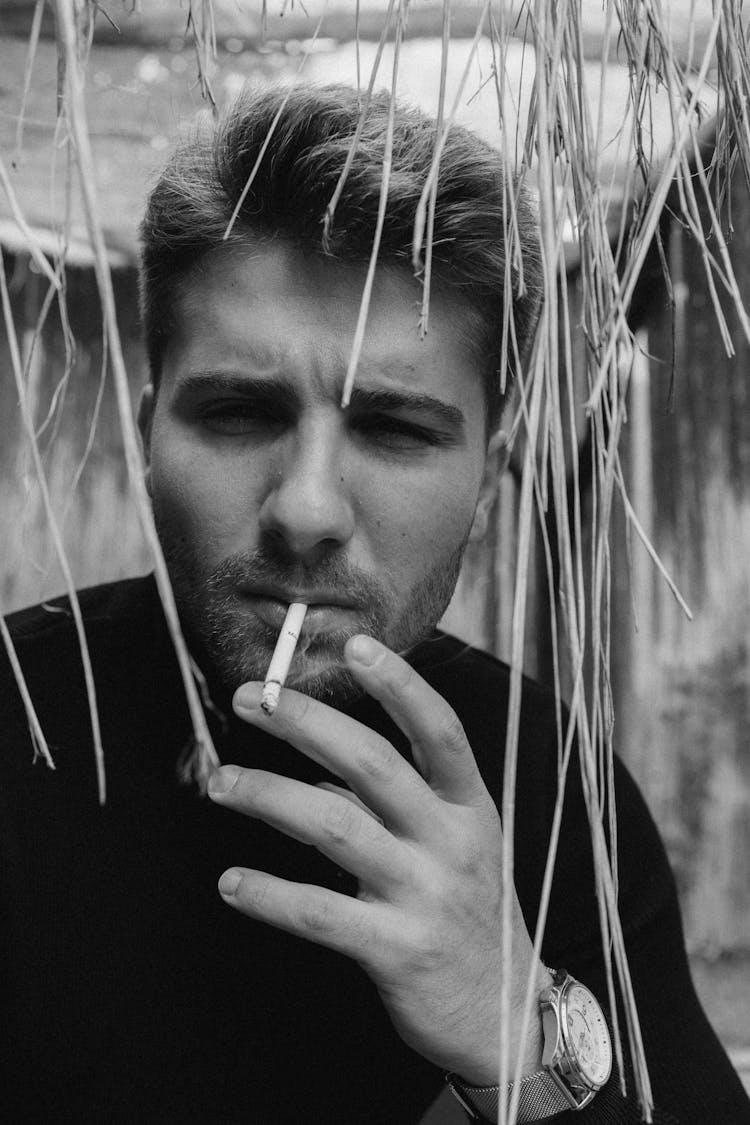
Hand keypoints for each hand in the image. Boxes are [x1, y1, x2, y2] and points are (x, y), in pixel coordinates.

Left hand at [207, 634, 549, 1082]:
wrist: (503, 1011)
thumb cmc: (467, 909)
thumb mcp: (451, 842)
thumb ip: (390, 800)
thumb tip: (316, 762)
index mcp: (468, 805)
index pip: (439, 731)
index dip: (400, 684)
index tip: (355, 644)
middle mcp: (451, 841)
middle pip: (374, 765)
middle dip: (306, 723)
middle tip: (252, 698)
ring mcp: (425, 894)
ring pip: (335, 828)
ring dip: (269, 797)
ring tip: (220, 782)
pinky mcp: (397, 950)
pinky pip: (320, 913)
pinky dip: (269, 893)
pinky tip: (231, 881)